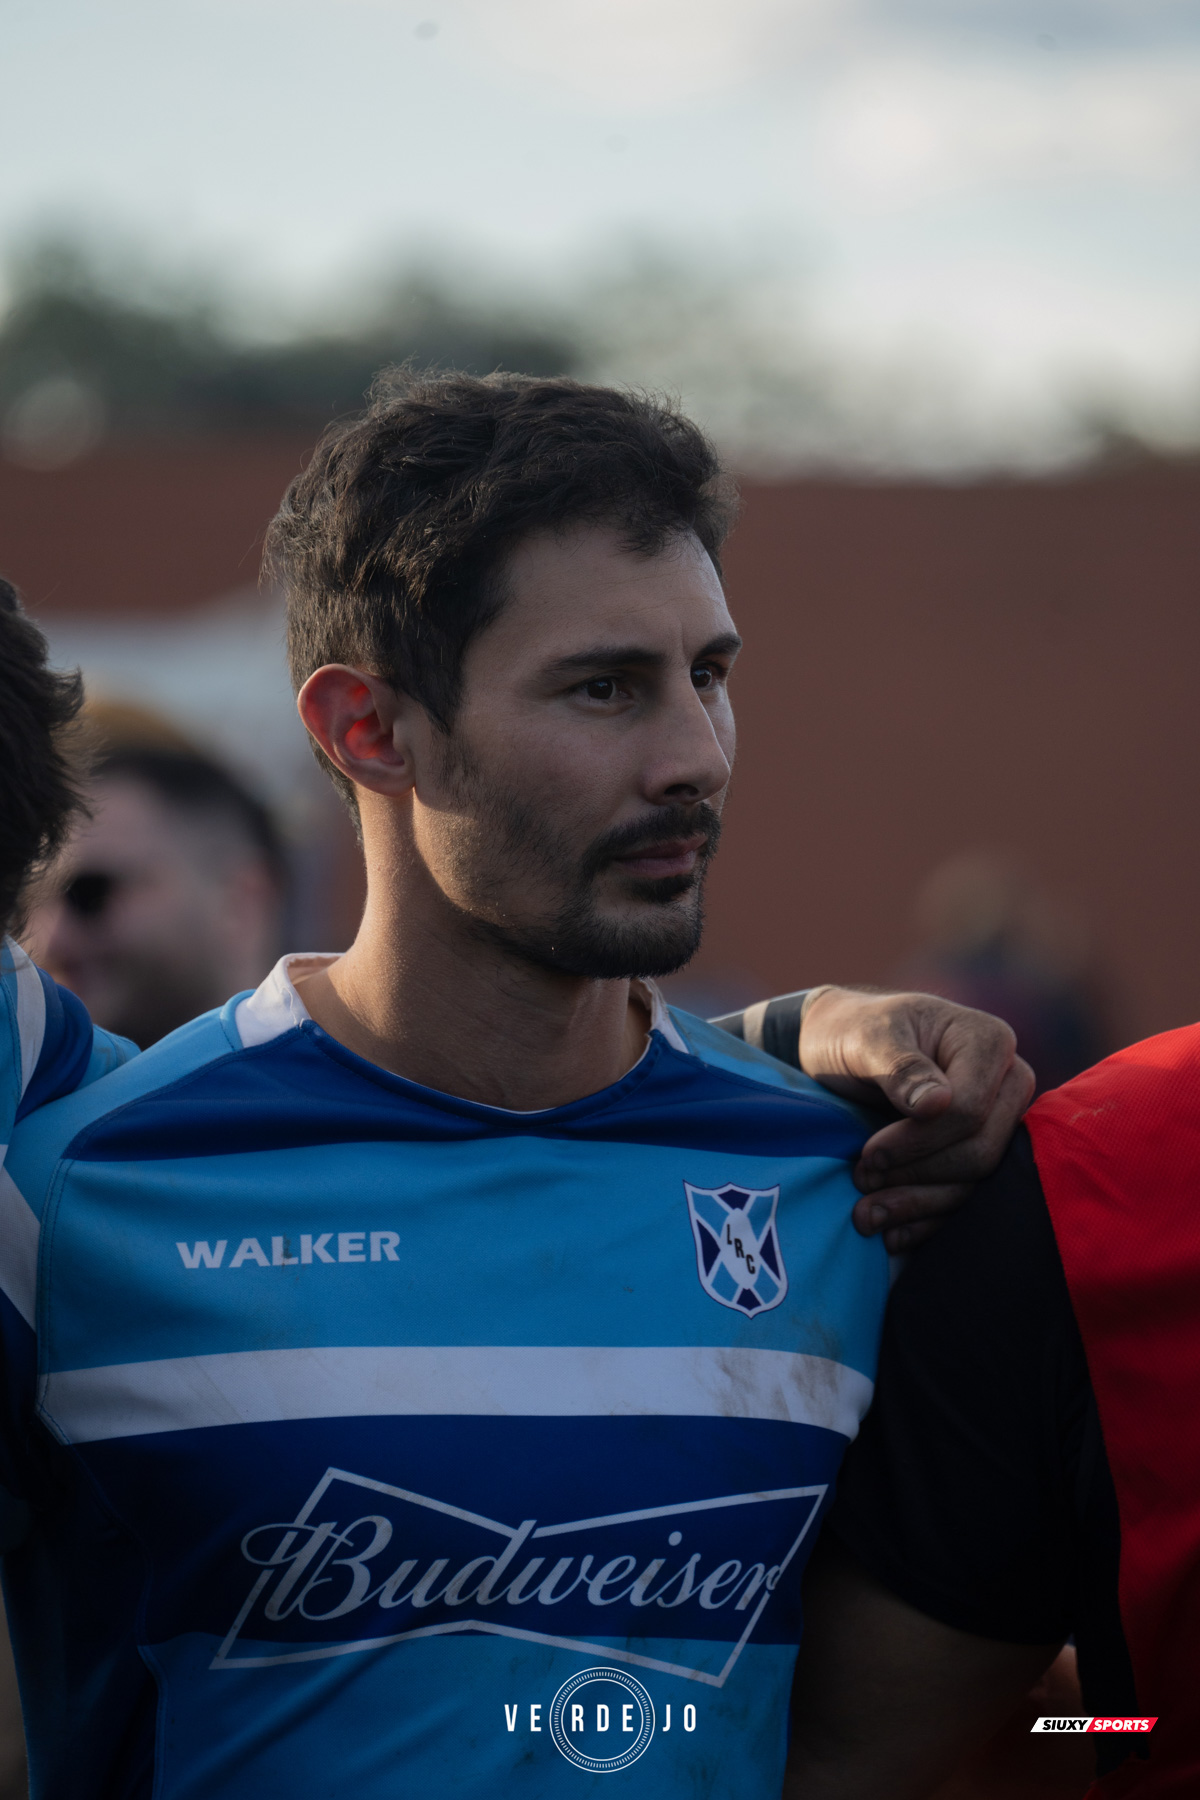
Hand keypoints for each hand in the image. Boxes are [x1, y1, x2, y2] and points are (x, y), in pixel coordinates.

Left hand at [798, 988, 1034, 1251]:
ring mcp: (999, 1122)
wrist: (840, 1046)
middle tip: (862, 1181)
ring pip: (975, 1181)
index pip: (969, 1110)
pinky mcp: (977, 1151)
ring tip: (866, 1215)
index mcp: (989, 1042)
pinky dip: (928, 1219)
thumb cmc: (854, 1031)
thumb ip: (900, 1067)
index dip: (920, 1141)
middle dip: (918, 1175)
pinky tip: (893, 1234)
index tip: (868, 1154)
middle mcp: (1008, 1083)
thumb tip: (939, 1104)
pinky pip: (966, 1196)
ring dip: (918, 1204)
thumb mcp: (866, 1038)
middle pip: (981, 1151)